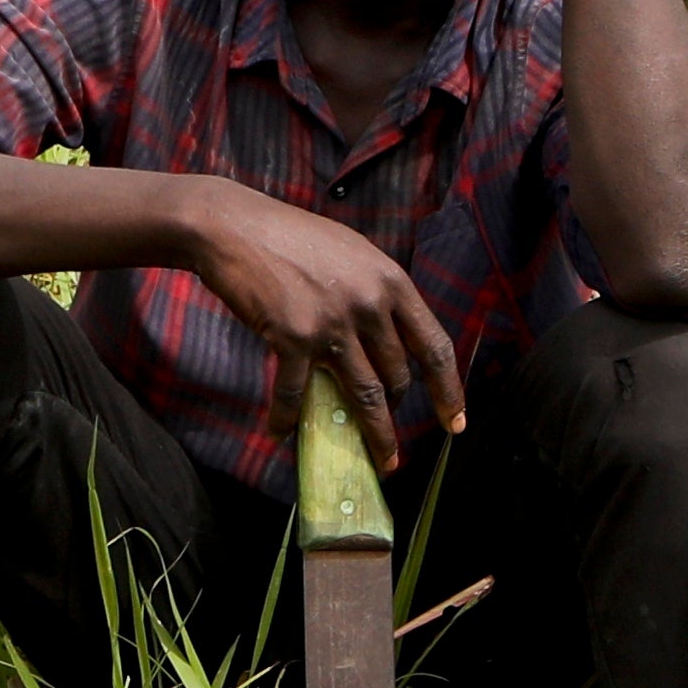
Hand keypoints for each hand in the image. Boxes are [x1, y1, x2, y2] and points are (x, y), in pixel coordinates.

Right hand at [189, 180, 460, 474]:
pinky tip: (281, 432)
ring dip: (373, 434)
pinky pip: (296, 392)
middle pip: (397, 377)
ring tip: (377, 460)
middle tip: (388, 434)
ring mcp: (333, 323)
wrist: (233, 227)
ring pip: (364, 395)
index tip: (455, 422)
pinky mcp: (292, 337)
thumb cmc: (289, 236)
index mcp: (391, 281)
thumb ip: (376, 291)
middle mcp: (370, 304)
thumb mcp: (352, 254)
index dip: (449, 390)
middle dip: (395, 412)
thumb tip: (391, 335)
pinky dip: (288, 418)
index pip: (435, 346)